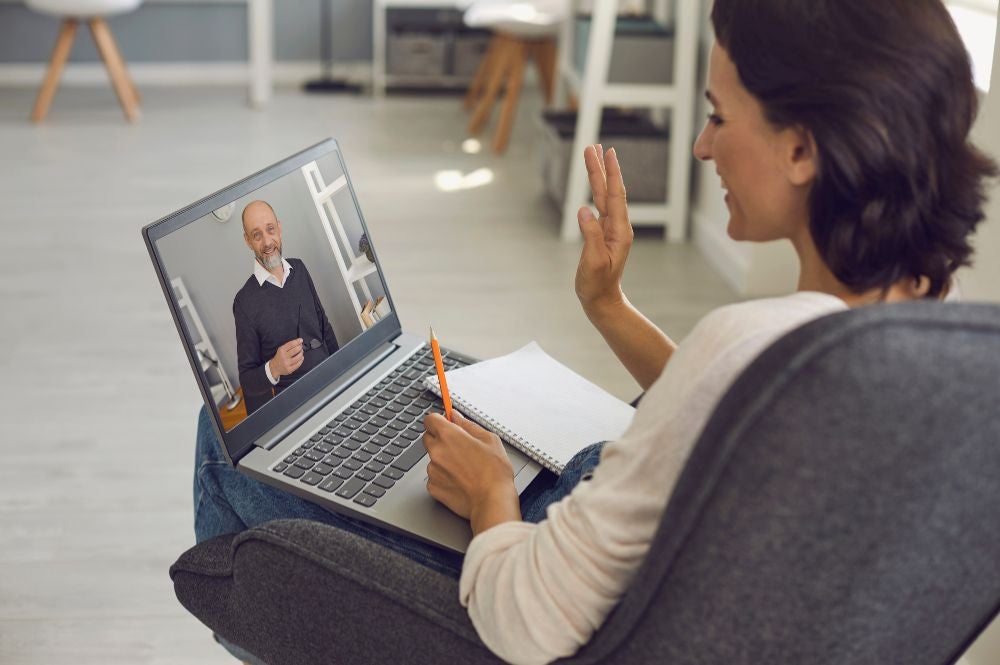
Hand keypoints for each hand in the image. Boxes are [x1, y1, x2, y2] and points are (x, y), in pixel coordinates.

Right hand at [269, 338, 303, 378]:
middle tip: (301, 347)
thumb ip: (289, 346)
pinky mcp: (290, 369)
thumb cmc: (279, 357)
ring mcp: (287, 363)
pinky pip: (299, 364)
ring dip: (301, 353)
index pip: (291, 344)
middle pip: (296, 350)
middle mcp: (284, 357)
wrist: (274, 367)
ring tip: (301, 352)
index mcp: (281, 350)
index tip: (301, 340)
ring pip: (299, 357)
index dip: (297, 341)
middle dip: (300, 347)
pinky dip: (301, 359)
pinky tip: (301, 358)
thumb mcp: (281, 349)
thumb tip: (299, 342)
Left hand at [423, 412, 519, 530]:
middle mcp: (436, 452)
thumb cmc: (494, 472)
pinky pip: (435, 476)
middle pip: (428, 438)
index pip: (430, 419)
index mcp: (449, 436)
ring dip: (444, 460)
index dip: (440, 420)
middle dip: (440, 439)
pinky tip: (460, 480)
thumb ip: (468, 425)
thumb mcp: (489, 439)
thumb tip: (456, 416)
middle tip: (459, 447)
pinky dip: (444, 477)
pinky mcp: (433, 487)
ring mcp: (433, 470)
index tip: (447, 424)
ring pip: (433, 459)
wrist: (492, 501)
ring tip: (465, 468)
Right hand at [575, 144, 633, 313]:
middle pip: (608, 191)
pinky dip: (594, 191)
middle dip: (601, 168)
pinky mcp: (602, 234)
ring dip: (597, 176)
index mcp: (619, 231)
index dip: (611, 173)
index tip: (608, 152)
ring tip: (591, 157)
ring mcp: (610, 230)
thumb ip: (591, 235)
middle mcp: (617, 227)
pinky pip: (598, 207)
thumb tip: (584, 210)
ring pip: (602, 196)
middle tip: (594, 146)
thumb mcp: (594, 261)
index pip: (615, 195)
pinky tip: (592, 183)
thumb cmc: (597, 284)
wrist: (601, 300)